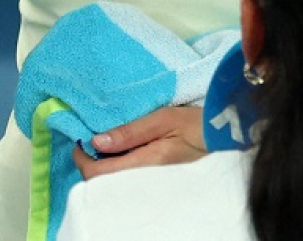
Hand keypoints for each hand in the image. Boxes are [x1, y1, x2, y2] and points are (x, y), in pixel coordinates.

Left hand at [71, 106, 205, 180]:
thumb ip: (129, 131)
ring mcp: (150, 183)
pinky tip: (121, 150)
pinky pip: (126, 178)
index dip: (82, 159)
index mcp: (145, 164)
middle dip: (90, 162)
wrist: (223, 138)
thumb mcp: (162, 119)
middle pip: (102, 182)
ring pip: (113, 181)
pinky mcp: (155, 181)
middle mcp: (145, 180)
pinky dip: (116, 165)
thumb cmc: (195, 125)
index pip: (98, 174)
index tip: (79, 140)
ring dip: (103, 163)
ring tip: (105, 142)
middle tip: (89, 139)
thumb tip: (96, 141)